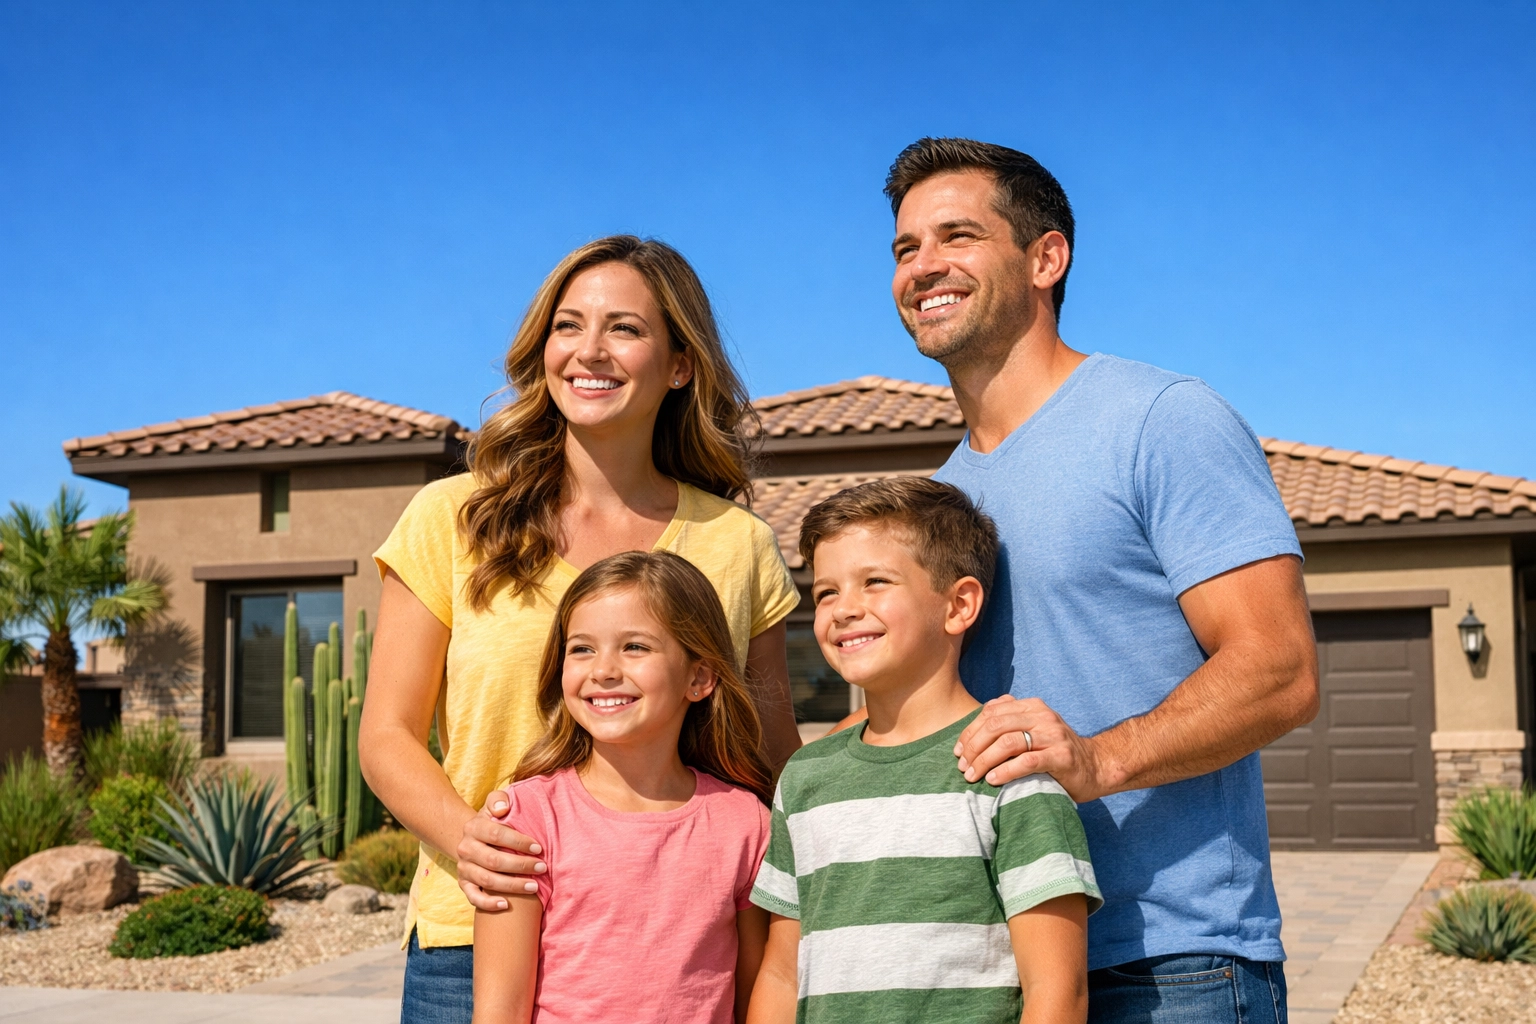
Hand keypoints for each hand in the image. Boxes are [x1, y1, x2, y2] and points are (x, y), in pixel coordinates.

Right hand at [457, 792, 546, 911]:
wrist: (475, 839)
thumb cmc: (494, 821)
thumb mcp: (495, 806)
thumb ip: (499, 800)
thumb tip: (503, 809)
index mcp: (474, 827)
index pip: (497, 835)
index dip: (519, 842)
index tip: (539, 847)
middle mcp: (465, 848)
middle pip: (493, 861)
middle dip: (520, 865)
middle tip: (542, 868)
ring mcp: (463, 868)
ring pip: (487, 880)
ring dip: (512, 886)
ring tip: (535, 886)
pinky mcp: (464, 884)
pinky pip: (474, 897)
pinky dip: (488, 903)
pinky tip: (506, 905)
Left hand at [954, 695, 1113, 801]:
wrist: (1096, 767)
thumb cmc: (1056, 751)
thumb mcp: (1033, 729)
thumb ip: (1009, 723)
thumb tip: (971, 730)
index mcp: (1032, 706)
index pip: (991, 713)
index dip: (970, 732)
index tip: (958, 752)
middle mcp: (1042, 716)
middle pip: (995, 726)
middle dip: (973, 747)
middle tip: (963, 767)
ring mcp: (1053, 735)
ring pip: (1008, 742)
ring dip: (984, 760)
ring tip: (973, 776)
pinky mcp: (1061, 757)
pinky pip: (1027, 762)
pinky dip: (1005, 771)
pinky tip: (993, 780)